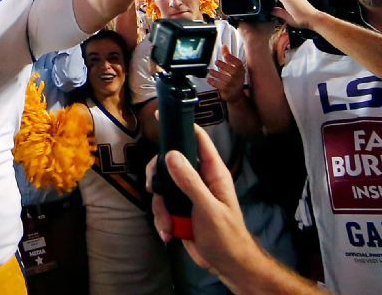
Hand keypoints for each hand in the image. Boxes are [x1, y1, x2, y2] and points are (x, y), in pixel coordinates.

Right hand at [147, 125, 259, 275]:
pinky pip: (162, 207)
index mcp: (212, 172)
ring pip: (163, 188)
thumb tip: (170, 155)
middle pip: (170, 162)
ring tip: (168, 226)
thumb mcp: (208, 208)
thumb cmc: (226, 235)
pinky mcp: (179, 210)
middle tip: (155, 189)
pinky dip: (161, 220)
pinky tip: (168, 234)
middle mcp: (198, 179)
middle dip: (159, 177)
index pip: (197, 140)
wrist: (226, 265)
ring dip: (160, 208)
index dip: (181, 126)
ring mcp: (187, 195)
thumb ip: (190, 181)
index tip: (161, 116)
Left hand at [206, 46, 246, 103]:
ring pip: (226, 79)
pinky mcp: (228, 91)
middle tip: (216, 62)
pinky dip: (214, 82)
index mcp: (241, 71)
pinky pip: (220, 86)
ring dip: (217, 74)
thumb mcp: (232, 67)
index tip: (226, 55)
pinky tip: (209, 79)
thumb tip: (223, 46)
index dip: (233, 59)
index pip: (239, 64)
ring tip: (210, 71)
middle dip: (224, 66)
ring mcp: (234, 86)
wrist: (235, 95)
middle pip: (233, 71)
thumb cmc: (233, 79)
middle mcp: (239, 78)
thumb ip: (227, 57)